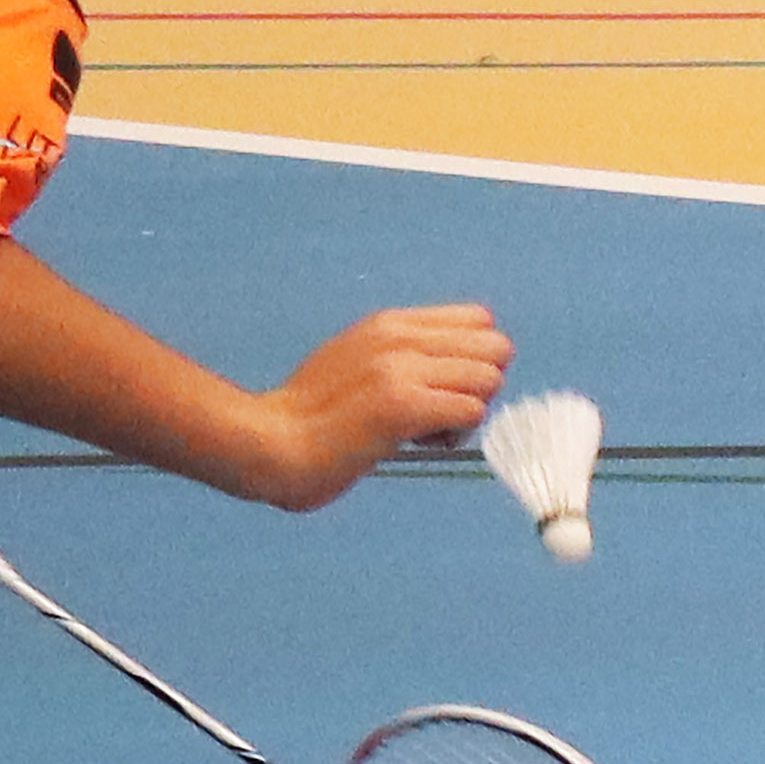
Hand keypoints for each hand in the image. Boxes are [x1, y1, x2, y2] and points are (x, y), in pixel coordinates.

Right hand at [253, 304, 513, 512]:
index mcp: (389, 323)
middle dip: (481, 384)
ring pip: (489, 378)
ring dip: (470, 412)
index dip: (473, 359)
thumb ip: (399, 357)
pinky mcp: (402, 406)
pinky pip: (471, 411)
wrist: (269, 443)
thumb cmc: (308, 417)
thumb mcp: (354, 359)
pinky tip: (421, 443)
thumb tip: (452, 374)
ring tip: (430, 431)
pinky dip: (458, 434)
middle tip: (444, 413)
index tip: (445, 388)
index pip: (478, 320)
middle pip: (495, 346)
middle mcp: (399, 337)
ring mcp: (401, 369)